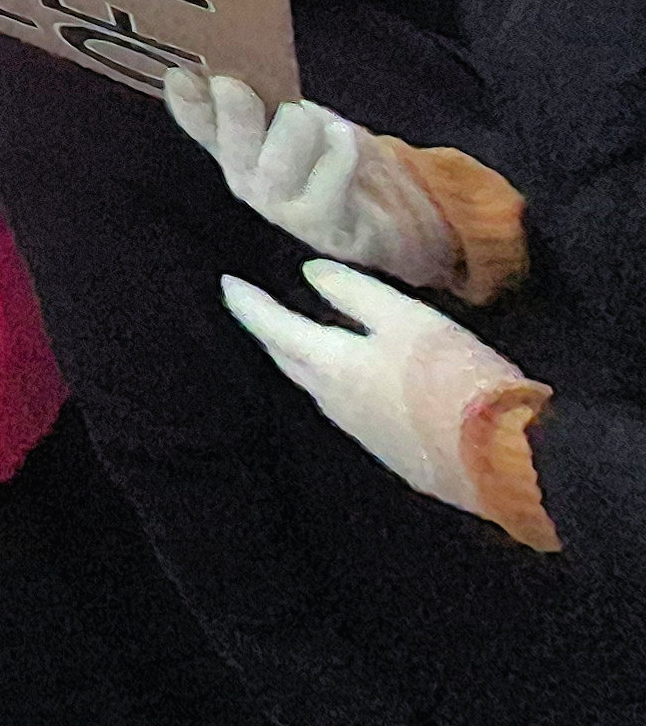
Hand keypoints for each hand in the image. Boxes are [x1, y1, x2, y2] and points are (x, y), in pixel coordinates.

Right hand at [164, 69, 460, 287]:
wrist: (379, 211)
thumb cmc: (327, 155)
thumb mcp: (291, 112)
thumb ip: (258, 87)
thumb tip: (225, 55)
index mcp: (232, 144)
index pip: (199, 122)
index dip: (187, 104)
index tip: (179, 75)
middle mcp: (249, 180)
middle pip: (233, 151)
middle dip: (234, 117)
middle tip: (234, 84)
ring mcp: (284, 208)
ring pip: (276, 169)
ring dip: (296, 131)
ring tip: (310, 116)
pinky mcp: (325, 226)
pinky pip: (327, 189)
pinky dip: (337, 155)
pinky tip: (344, 135)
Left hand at [223, 262, 550, 542]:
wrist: (505, 458)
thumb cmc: (452, 377)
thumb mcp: (406, 318)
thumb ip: (355, 294)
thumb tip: (310, 273)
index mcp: (331, 366)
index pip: (273, 328)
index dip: (248, 304)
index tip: (227, 283)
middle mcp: (334, 403)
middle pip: (289, 361)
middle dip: (270, 334)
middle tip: (256, 310)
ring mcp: (363, 433)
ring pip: (317, 389)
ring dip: (301, 361)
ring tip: (296, 338)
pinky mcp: (393, 454)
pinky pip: (349, 411)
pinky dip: (336, 386)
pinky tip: (349, 380)